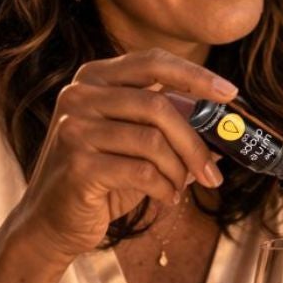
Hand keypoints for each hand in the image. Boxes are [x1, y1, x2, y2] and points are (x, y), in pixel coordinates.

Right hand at [5, 49, 235, 260]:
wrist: (52, 220)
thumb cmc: (103, 178)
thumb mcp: (138, 145)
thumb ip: (173, 127)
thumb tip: (227, 129)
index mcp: (95, 79)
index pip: (152, 61)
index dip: (195, 75)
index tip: (230, 93)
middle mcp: (79, 96)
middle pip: (158, 107)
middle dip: (195, 144)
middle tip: (212, 174)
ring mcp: (74, 128)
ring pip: (153, 142)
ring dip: (179, 171)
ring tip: (180, 187)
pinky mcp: (76, 164)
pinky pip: (141, 172)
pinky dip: (164, 188)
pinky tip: (164, 197)